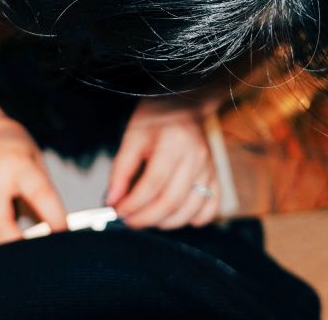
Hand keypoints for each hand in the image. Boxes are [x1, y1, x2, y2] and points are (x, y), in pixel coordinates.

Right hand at [0, 115, 66, 261]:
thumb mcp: (35, 157)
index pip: (38, 191)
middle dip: (14, 244)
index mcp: (16, 164)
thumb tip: (56, 226)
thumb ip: (43, 189)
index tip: (63, 232)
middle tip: (31, 261)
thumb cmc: (11, 145)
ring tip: (6, 269)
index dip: (52, 213)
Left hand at [106, 98, 219, 228]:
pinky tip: (175, 215)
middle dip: (146, 218)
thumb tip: (112, 200)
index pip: (153, 184)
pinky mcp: (215, 174)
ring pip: (190, 210)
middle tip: (129, 220)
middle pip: (171, 201)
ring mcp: (208, 167)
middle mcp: (195, 156)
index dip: (134, 203)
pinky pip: (210, 206)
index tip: (118, 211)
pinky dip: (193, 219)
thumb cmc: (156, 118)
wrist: (184, 104)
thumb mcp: (132, 136)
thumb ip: (121, 170)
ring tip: (146, 218)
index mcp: (173, 142)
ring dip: (165, 222)